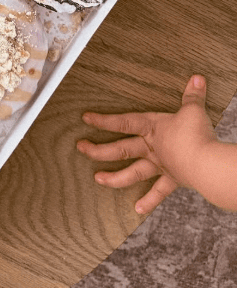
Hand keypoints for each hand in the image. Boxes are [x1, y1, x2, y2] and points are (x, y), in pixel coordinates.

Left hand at [76, 75, 216, 214]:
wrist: (206, 164)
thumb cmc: (197, 135)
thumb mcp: (194, 110)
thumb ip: (193, 95)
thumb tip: (198, 78)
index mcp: (153, 128)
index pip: (123, 121)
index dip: (103, 120)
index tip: (85, 119)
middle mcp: (152, 148)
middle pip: (120, 149)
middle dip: (98, 150)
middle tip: (81, 149)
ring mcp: (161, 165)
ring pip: (132, 173)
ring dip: (114, 177)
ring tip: (98, 180)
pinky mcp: (173, 180)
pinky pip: (159, 192)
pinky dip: (149, 201)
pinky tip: (137, 209)